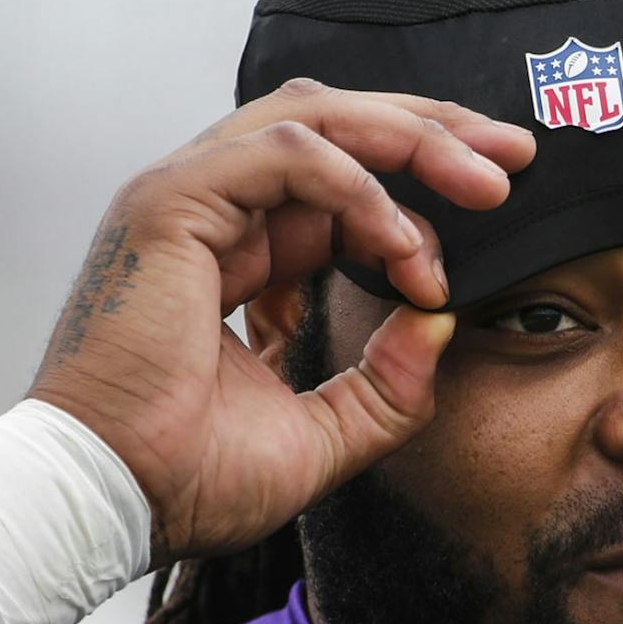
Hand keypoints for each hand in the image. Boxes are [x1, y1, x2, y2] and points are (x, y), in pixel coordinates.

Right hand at [28, 78, 535, 561]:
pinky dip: (359, 186)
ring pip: (315, 120)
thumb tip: (441, 326)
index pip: (339, 182)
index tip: (482, 242)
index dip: (419, 194)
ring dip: (411, 141)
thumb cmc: (183, 478)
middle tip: (514, 157)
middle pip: (335, 127)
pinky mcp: (171, 203)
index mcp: (236, 254)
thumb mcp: (320, 437)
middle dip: (433, 133)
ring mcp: (186, 198)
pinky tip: (403, 243)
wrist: (108, 503)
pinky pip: (286, 155)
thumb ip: (386, 389)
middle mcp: (211, 212)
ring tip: (484, 183)